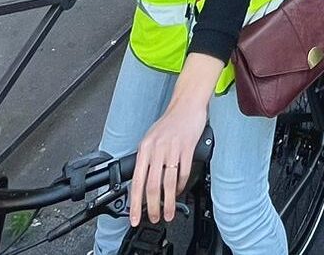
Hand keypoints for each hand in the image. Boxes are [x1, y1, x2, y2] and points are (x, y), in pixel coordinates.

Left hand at [129, 98, 207, 225]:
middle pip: (153, 186)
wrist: (187, 105)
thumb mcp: (150, 138)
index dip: (135, 203)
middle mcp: (157, 150)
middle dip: (153, 207)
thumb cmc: (169, 122)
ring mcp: (173, 149)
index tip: (135, 217)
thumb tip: (141, 182)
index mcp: (144, 149)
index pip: (137, 181)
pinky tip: (179, 192)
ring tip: (168, 213)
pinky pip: (183, 173)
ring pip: (168, 183)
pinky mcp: (188, 149)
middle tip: (154, 218)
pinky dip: (181, 186)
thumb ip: (146, 158)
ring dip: (168, 202)